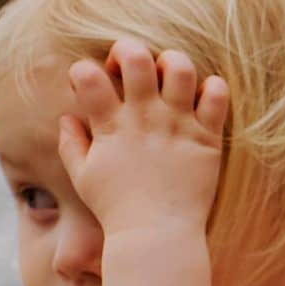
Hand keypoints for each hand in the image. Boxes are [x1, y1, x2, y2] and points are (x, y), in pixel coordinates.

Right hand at [59, 39, 228, 243]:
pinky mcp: (206, 137)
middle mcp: (144, 119)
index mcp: (110, 127)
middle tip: (128, 65)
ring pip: (180, 67)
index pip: (88, 75)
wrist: (157, 236)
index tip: (89, 81)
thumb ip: (71, 144)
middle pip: (135, 58)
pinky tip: (201, 95)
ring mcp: (178, 125)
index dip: (83, 70)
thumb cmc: (117, 208)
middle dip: (127, 49)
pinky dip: (212, 87)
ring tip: (167, 75)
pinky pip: (217, 95)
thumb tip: (67, 116)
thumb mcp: (84, 177)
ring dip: (171, 61)